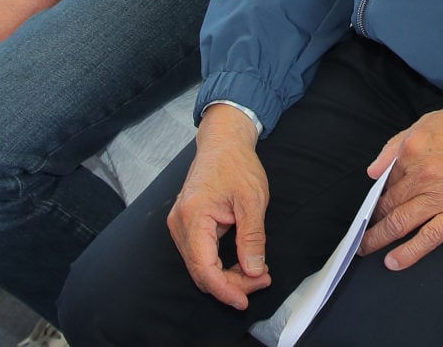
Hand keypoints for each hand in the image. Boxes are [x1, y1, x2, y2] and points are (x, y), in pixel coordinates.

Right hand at [170, 106, 272, 308]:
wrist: (223, 142)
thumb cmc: (236, 164)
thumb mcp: (253, 200)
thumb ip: (252, 238)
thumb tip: (253, 270)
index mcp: (193, 217)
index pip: (204, 268)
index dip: (225, 289)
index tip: (244, 300)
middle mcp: (180, 224)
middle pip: (201, 271)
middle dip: (232, 283)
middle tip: (262, 279)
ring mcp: (180, 225)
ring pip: (200, 266)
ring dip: (227, 275)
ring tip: (257, 272)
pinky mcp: (186, 225)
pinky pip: (201, 255)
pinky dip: (220, 263)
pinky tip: (242, 262)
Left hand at [357, 98, 442, 269]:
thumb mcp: (428, 121)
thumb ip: (396, 145)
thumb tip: (373, 171)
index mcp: (411, 151)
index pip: (386, 181)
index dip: (377, 197)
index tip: (372, 207)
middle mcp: (421, 175)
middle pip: (388, 205)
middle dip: (372, 222)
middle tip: (361, 234)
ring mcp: (439, 197)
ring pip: (400, 223)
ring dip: (378, 240)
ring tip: (365, 249)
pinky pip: (428, 238)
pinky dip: (408, 253)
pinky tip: (393, 262)